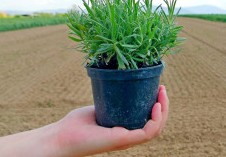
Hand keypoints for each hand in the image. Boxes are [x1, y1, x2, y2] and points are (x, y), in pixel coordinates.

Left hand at [54, 85, 168, 156]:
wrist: (62, 136)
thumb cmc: (76, 124)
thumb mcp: (100, 107)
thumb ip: (111, 101)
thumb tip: (120, 85)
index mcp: (125, 130)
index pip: (149, 121)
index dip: (157, 106)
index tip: (158, 88)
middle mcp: (128, 136)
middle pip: (156, 124)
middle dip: (164, 106)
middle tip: (163, 89)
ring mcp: (127, 139)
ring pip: (156, 129)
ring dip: (163, 111)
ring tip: (162, 94)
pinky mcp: (122, 140)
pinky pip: (148, 132)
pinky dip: (156, 119)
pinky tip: (156, 105)